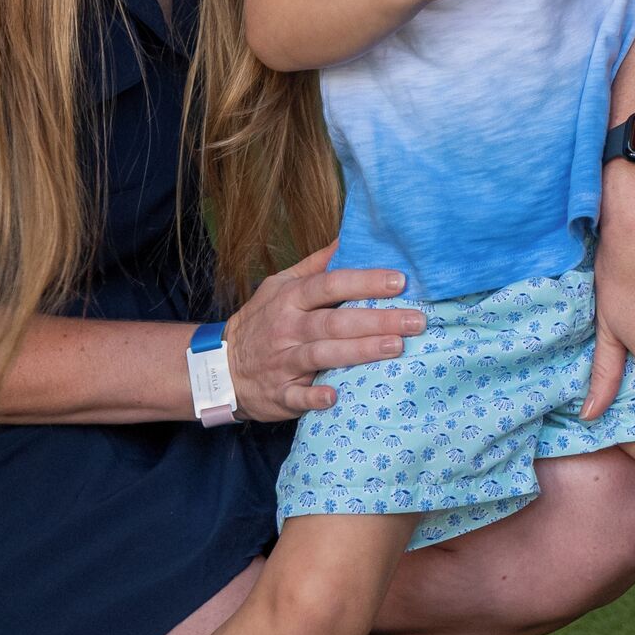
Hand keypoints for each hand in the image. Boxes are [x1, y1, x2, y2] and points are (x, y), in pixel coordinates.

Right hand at [223, 251, 424, 420]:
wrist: (220, 367)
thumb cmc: (262, 321)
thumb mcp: (281, 285)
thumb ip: (316, 265)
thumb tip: (349, 236)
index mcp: (291, 298)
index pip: (331, 284)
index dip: (364, 281)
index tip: (399, 281)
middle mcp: (288, 328)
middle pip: (335, 320)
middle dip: (376, 320)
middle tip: (415, 319)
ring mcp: (283, 362)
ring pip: (323, 354)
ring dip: (359, 352)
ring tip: (395, 348)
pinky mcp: (280, 394)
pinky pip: (298, 397)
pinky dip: (315, 398)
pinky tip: (335, 397)